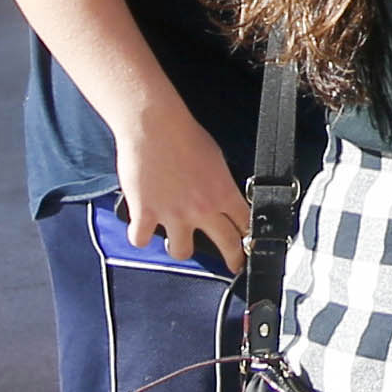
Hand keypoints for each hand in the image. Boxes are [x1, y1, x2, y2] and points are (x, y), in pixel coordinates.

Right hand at [120, 100, 254, 272]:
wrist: (154, 126)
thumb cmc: (183, 135)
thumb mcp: (215, 158)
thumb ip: (219, 184)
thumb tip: (220, 196)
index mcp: (223, 192)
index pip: (247, 224)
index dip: (252, 239)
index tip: (251, 246)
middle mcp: (201, 208)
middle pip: (228, 245)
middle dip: (234, 260)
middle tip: (234, 265)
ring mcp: (173, 214)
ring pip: (182, 252)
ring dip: (179, 247)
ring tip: (176, 238)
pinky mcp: (145, 213)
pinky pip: (141, 240)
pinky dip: (139, 236)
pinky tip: (141, 229)